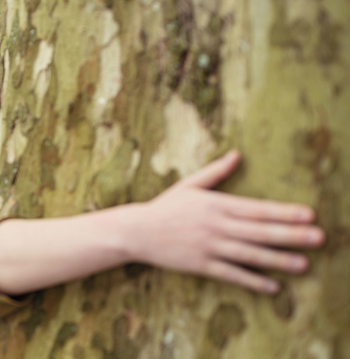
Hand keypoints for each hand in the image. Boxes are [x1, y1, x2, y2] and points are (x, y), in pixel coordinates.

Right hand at [124, 150, 324, 293]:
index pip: (256, 208)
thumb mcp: (189, 185)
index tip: (308, 214)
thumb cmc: (165, 207)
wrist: (137, 231)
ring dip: (278, 260)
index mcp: (216, 204)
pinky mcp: (201, 265)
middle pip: (259, 231)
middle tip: (318, 238)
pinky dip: (252, 281)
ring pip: (249, 254)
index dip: (283, 212)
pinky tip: (272, 287)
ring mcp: (208, 247)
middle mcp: (216, 225)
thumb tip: (237, 154)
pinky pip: (231, 274)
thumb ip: (215, 172)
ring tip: (303, 264)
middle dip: (291, 235)